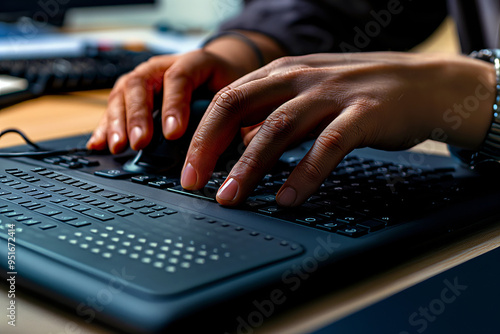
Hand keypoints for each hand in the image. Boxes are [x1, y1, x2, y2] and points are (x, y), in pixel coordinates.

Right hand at [86, 31, 284, 153]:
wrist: (217, 71)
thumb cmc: (222, 83)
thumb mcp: (228, 92)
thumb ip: (219, 112)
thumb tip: (215, 145)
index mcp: (190, 62)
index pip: (179, 79)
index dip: (174, 105)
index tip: (173, 133)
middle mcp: (161, 68)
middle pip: (141, 85)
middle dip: (138, 116)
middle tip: (140, 142)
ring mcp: (143, 79)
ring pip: (122, 94)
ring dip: (117, 123)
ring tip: (119, 146)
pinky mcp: (130, 95)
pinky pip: (113, 108)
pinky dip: (105, 127)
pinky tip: (98, 143)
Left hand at [181, 52, 494, 206]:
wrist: (423, 85)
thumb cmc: (359, 95)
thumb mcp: (309, 96)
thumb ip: (274, 115)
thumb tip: (238, 145)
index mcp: (283, 72)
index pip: (228, 99)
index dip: (201, 134)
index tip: (187, 169)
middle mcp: (301, 77)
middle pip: (239, 106)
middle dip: (210, 147)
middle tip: (192, 183)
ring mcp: (333, 93)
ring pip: (278, 128)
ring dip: (249, 166)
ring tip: (230, 198)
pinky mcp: (364, 113)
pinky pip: (328, 146)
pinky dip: (305, 173)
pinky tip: (289, 198)